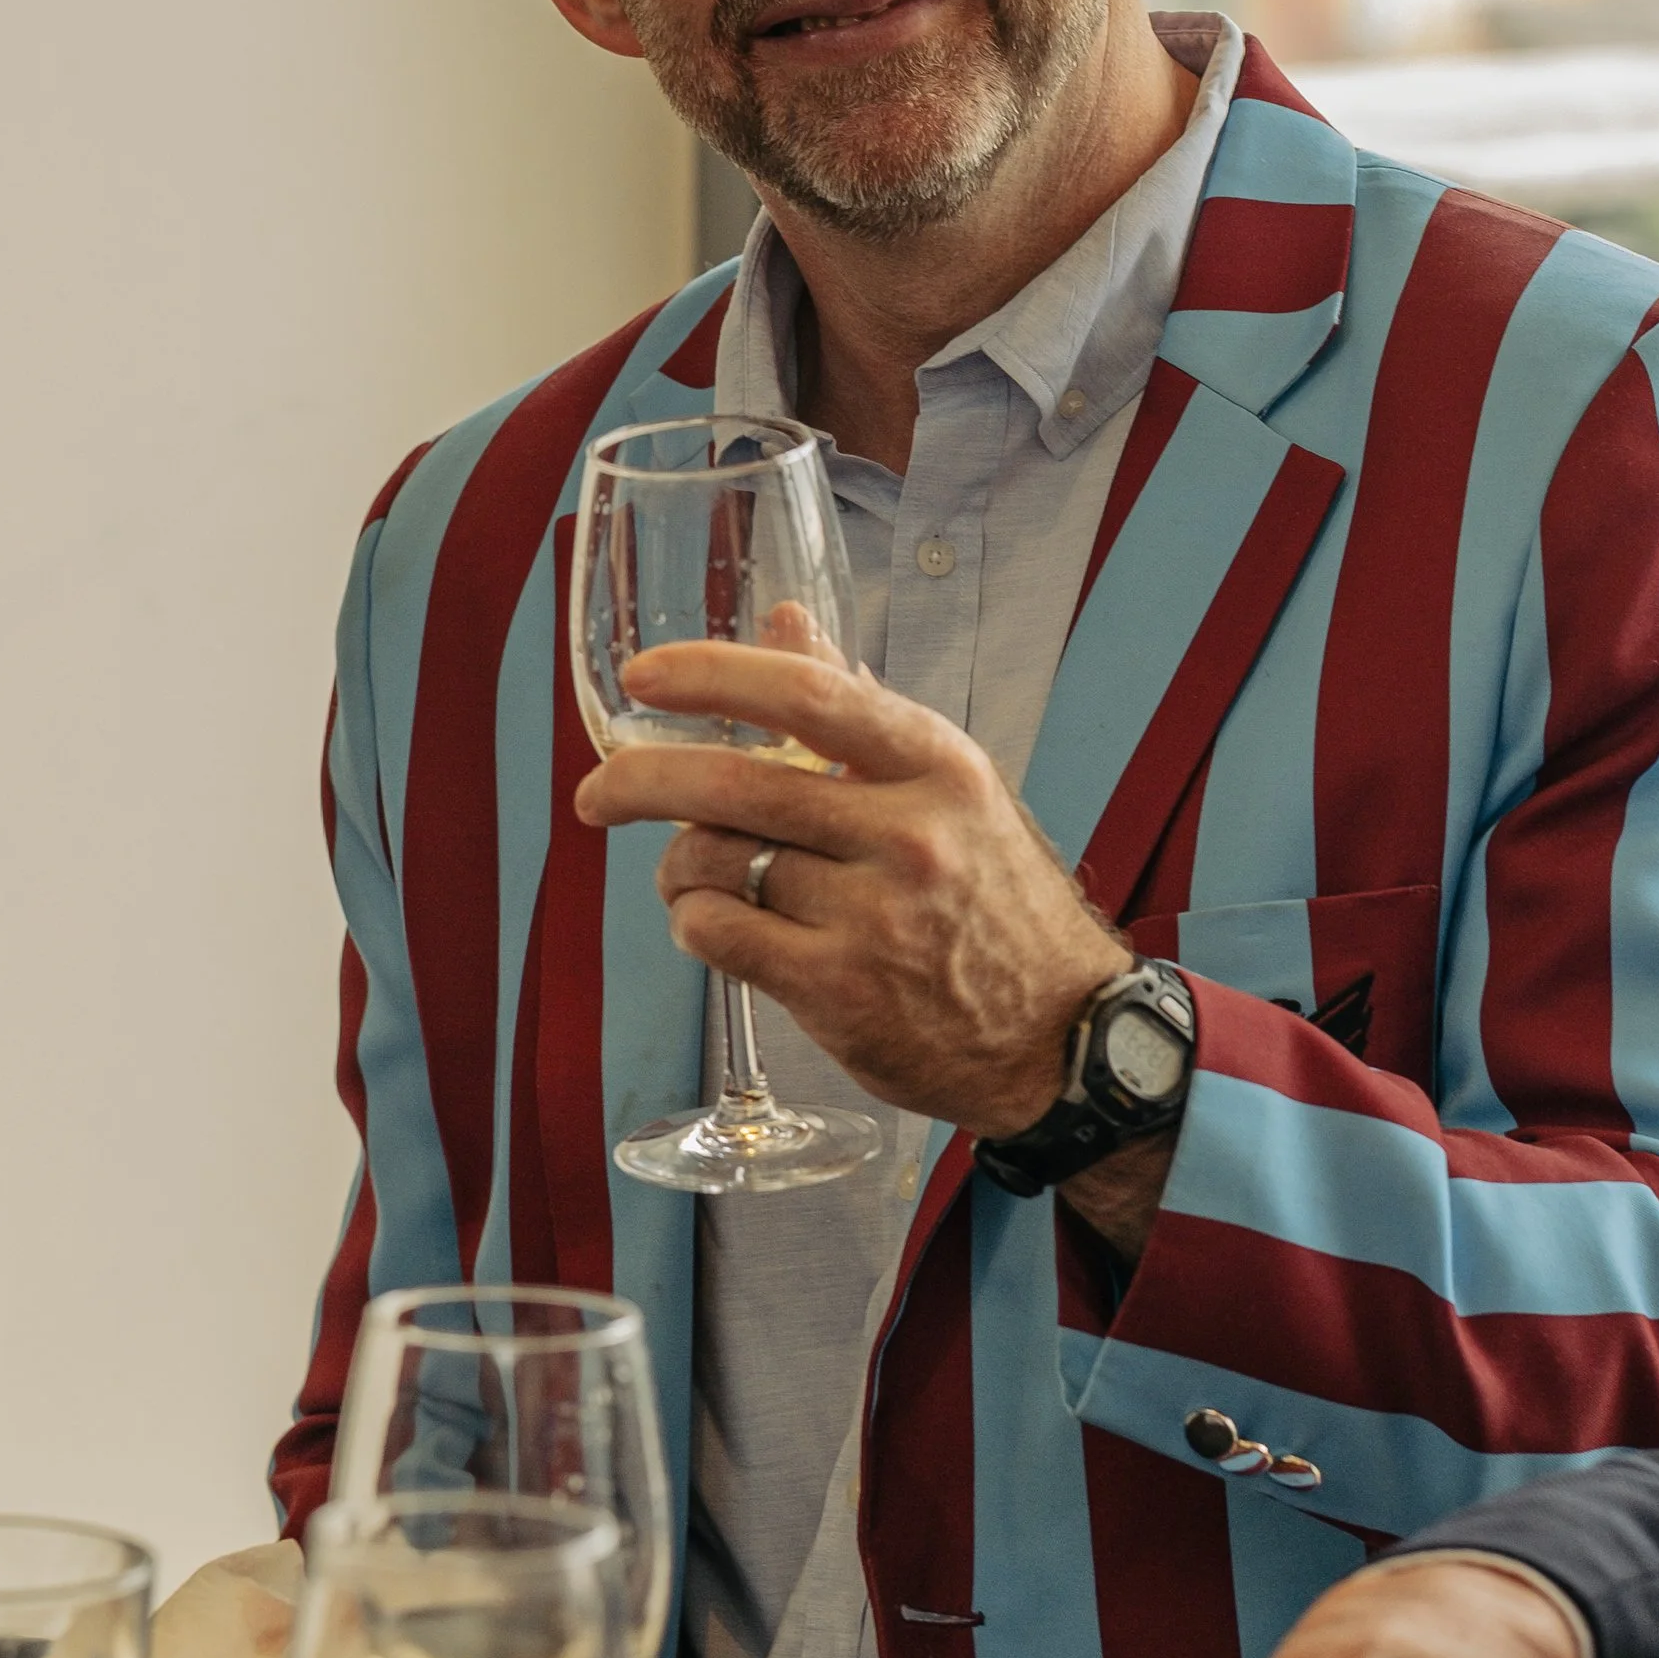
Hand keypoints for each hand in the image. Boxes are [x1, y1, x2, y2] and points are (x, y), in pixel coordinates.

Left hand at [575, 642, 1125, 1137]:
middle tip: (597, 794)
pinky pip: (719, 934)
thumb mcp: (951, 792)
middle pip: (733, 783)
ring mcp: (874, 915)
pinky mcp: (838, 990)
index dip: (713, 675)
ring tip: (694, 880)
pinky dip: (696, 925)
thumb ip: (859, 709)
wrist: (1061, 1038)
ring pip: (717, 863)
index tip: (645, 677)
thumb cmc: (996, 904)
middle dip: (639, 781)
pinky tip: (716, 927)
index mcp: (937, 765)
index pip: (809, 695)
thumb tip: (784, 619)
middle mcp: (908, 833)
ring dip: (680, 870)